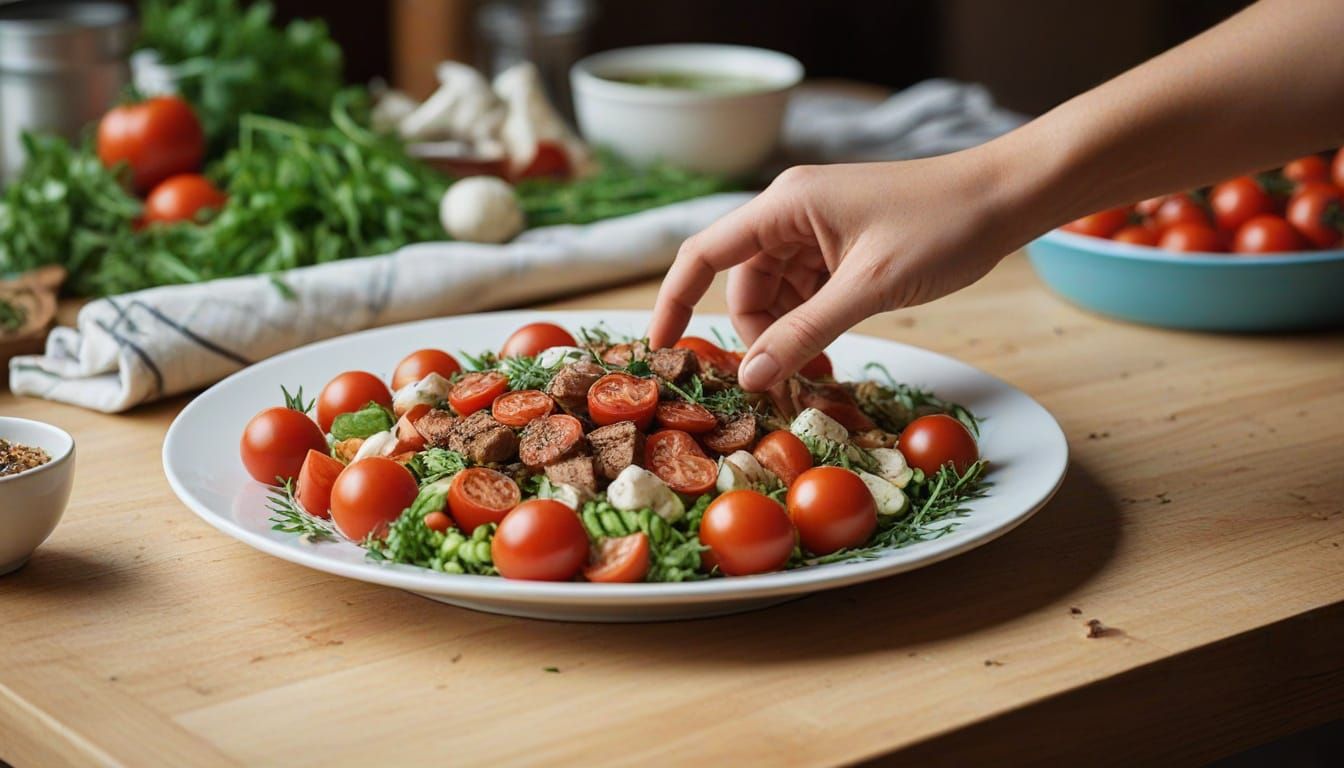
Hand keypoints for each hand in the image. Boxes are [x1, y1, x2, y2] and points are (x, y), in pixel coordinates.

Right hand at [649, 148, 1035, 389]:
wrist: (1006, 198)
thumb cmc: (941, 227)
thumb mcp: (869, 288)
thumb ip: (805, 333)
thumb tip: (749, 378)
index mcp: (785, 205)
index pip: (704, 254)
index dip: (674, 301)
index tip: (658, 349)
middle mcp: (791, 212)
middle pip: (742, 283)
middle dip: (756, 333)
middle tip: (783, 379)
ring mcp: (817, 228)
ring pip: (774, 293)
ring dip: (786, 332)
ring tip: (816, 368)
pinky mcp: (841, 245)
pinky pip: (806, 291)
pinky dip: (811, 323)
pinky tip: (830, 348)